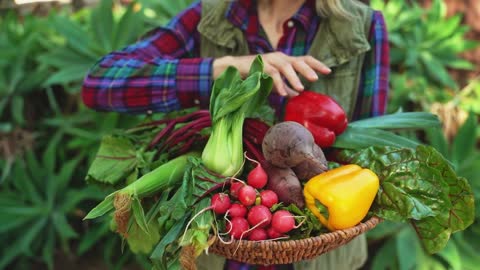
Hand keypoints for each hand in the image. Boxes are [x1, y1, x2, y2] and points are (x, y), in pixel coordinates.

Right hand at [213, 52, 330, 96]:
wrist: (234, 70)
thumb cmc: (255, 75)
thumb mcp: (274, 83)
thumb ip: (285, 87)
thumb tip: (297, 95)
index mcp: (285, 61)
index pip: (304, 59)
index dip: (317, 64)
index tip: (328, 72)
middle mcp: (280, 58)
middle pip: (298, 61)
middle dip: (308, 69)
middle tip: (316, 79)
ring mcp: (270, 60)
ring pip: (286, 66)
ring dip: (294, 78)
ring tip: (301, 88)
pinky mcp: (260, 65)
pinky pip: (272, 74)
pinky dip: (278, 84)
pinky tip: (283, 93)